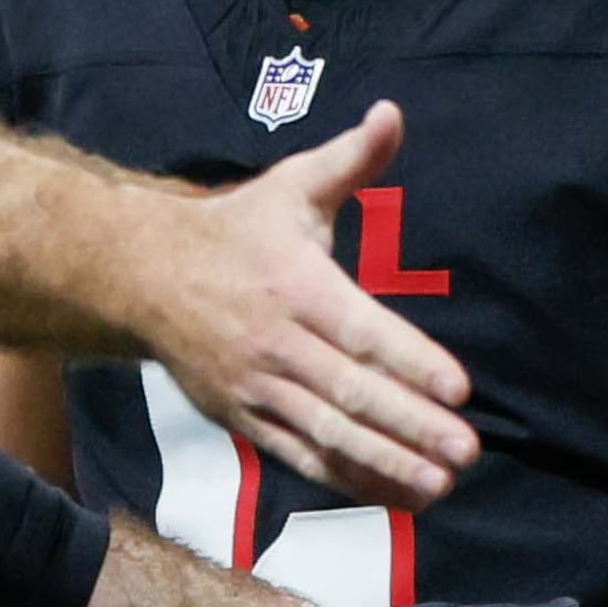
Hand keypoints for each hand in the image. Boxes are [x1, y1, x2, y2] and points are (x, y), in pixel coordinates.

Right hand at [138, 103, 476, 507]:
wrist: (142, 277)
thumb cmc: (235, 230)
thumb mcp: (290, 187)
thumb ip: (350, 160)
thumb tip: (393, 114)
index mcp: (296, 285)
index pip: (361, 330)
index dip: (411, 361)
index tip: (458, 388)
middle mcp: (276, 342)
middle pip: (350, 392)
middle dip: (411, 425)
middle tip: (465, 449)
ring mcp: (257, 387)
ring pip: (326, 433)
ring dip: (385, 462)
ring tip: (439, 483)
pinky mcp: (243, 418)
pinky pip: (299, 455)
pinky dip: (345, 479)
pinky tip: (393, 492)